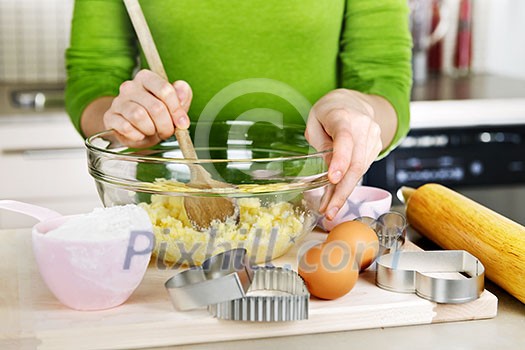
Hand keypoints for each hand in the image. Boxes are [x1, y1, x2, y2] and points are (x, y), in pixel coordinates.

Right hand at [103, 69, 192, 147]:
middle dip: (166, 124)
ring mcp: (118, 101)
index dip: (177, 110)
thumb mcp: (175, 105)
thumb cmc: (157, 116)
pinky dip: (137, 135)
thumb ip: (183, 95)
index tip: (182, 123)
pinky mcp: (110, 117)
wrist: (137, 132)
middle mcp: (130, 86)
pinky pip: (126, 127)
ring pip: (139, 116)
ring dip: (151, 129)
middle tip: (167, 131)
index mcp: (147, 78)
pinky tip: (140, 134)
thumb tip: (182, 93)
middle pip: (155, 107)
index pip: (165, 90)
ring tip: (152, 131)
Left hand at [305, 89, 382, 220]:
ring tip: (329, 208)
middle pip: (356, 163)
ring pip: (360, 171)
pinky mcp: (376, 148)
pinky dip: (349, 184)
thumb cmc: (329, 112)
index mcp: (343, 117)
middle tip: (330, 210)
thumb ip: (321, 145)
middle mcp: (363, 127)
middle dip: (342, 191)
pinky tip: (337, 195)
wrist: (354, 102)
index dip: (340, 160)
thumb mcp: (315, 122)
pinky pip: (362, 169)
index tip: (332, 178)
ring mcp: (373, 138)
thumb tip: (330, 172)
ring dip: (344, 192)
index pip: (344, 139)